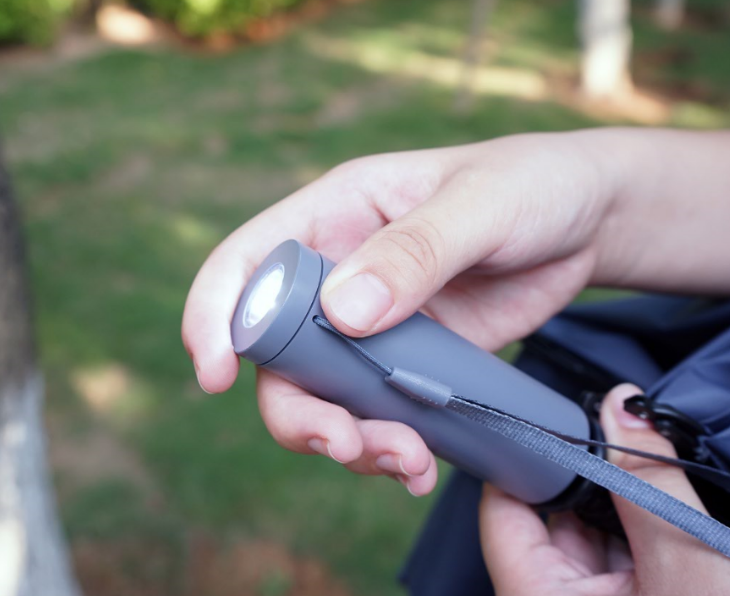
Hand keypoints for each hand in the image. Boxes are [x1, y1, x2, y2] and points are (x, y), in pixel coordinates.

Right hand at [184, 130, 617, 493]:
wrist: (589, 221)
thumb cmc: (531, 184)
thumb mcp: (480, 204)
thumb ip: (414, 251)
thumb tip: (343, 313)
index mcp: (334, 215)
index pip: (247, 263)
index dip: (215, 315)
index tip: (216, 374)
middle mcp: (339, 273)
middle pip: (278, 353)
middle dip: (297, 408)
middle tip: (342, 443)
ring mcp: (373, 324)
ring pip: (324, 395)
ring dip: (348, 438)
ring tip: (407, 462)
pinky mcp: (410, 362)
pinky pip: (377, 412)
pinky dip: (389, 446)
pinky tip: (422, 465)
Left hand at [479, 384, 729, 595]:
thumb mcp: (684, 563)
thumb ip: (649, 481)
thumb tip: (622, 404)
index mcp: (533, 593)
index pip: (502, 504)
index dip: (523, 453)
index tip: (555, 410)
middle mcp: (546, 594)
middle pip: (546, 510)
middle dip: (582, 470)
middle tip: (623, 430)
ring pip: (585, 527)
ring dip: (617, 496)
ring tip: (649, 472)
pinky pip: (615, 549)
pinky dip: (637, 525)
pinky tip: (662, 510)